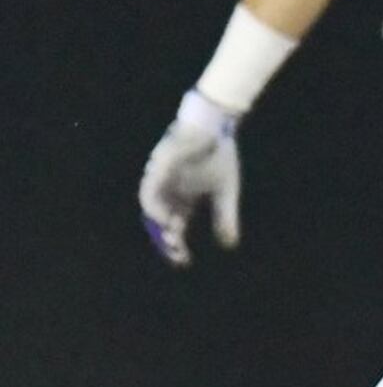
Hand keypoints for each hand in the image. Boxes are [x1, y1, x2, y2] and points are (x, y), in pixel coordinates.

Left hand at [138, 88, 241, 266]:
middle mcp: (167, 190)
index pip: (174, 226)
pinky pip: (150, 187)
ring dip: (159, 223)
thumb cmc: (219, 156)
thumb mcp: (225, 192)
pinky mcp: (159, 164)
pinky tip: (165, 216)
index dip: (177, 244)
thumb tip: (229, 246)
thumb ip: (225, 218)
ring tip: (172, 236)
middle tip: (177, 253)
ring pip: (150, 205)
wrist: (217, 125)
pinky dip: (155, 203)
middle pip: (158, 220)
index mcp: (182, 197)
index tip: (184, 261)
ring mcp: (160, 177)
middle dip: (165, 239)